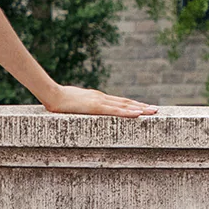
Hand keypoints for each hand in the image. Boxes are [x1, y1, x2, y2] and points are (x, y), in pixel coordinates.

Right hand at [42, 84, 156, 117]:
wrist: (52, 95)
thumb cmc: (58, 101)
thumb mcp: (74, 105)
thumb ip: (82, 107)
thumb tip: (84, 111)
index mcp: (97, 98)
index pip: (119, 102)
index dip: (132, 105)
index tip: (144, 108)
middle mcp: (102, 98)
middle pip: (125, 102)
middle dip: (141, 106)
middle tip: (156, 110)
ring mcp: (99, 101)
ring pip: (124, 105)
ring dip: (140, 108)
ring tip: (153, 111)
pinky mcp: (95, 107)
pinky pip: (115, 110)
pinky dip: (128, 112)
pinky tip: (138, 113)